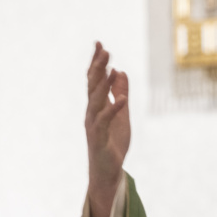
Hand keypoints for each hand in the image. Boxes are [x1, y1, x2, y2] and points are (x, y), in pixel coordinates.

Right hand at [85, 42, 129, 216]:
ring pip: (96, 101)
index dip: (97, 63)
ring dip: (104, 84)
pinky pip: (106, 121)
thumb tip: (121, 71)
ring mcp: (94, 125)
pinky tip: (124, 100)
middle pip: (92, 86)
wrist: (108, 171)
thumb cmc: (113, 143)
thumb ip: (120, 94)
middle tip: (103, 49)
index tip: (100, 44)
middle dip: (98, 68)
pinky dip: (114, 109)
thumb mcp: (122, 114)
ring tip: (112, 68)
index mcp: (96, 106)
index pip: (95, 81)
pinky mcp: (99, 138)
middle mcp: (92, 113)